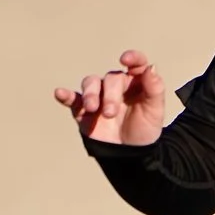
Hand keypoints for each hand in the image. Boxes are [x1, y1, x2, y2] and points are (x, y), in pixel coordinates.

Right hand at [54, 50, 170, 145]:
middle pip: (110, 78)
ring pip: (91, 84)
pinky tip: (59, 93)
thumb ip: (155, 89)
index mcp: (136, 83)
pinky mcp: (84, 110)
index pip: (135, 64)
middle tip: (110, 113)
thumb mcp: (155, 111)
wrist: (130, 155)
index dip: (132, 58)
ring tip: (92, 108)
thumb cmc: (144, 130)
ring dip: (90, 94)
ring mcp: (99, 97)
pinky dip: (66, 95)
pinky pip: (73, 99)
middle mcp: (117, 86)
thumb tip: (151, 67)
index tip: (125, 59)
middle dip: (109, 95)